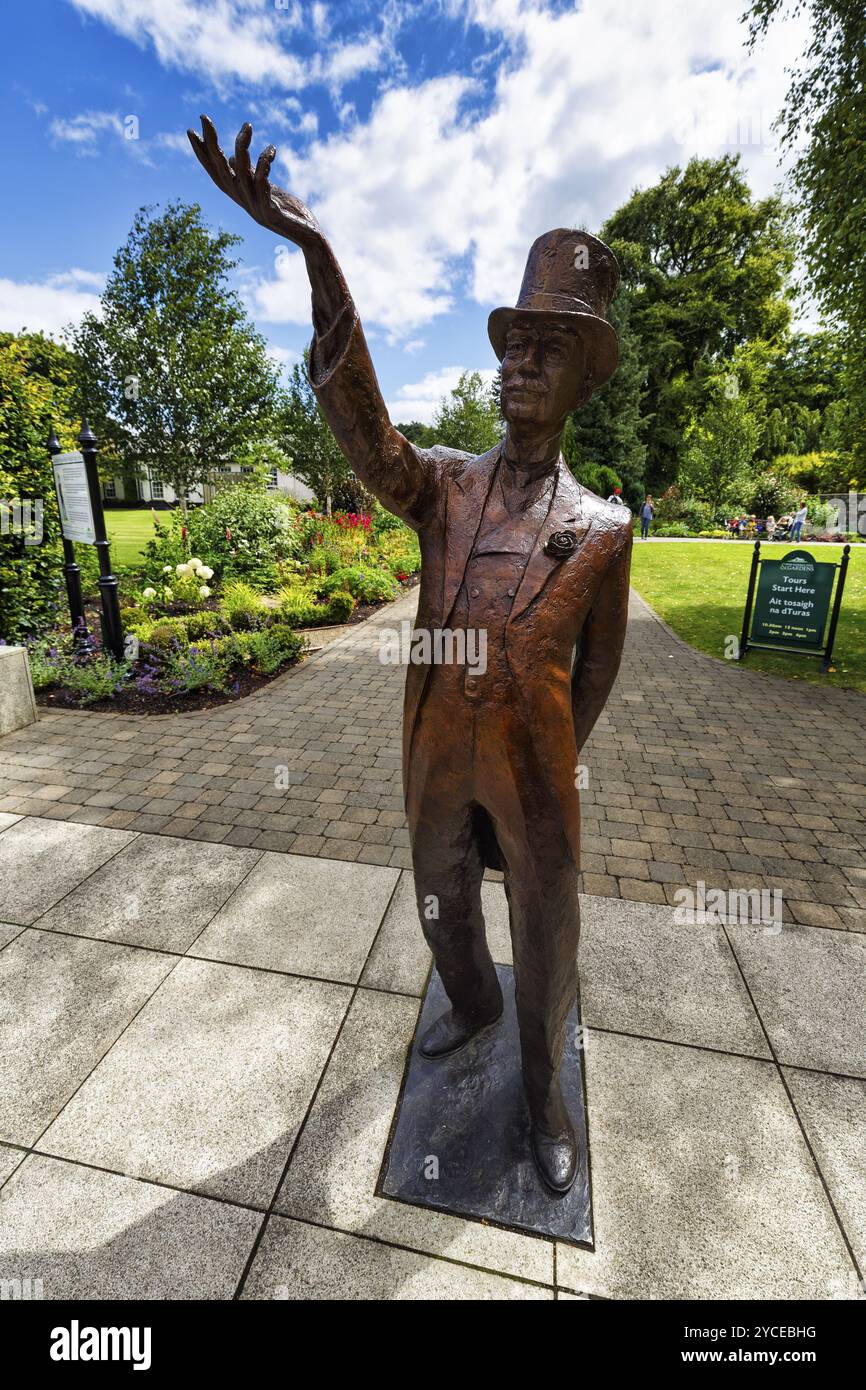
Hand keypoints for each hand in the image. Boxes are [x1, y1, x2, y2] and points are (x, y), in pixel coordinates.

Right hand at [187, 116, 322, 249]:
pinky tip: (271, 149)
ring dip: (241, 147)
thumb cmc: (289, 213)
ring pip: (240, 175)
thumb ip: (250, 175)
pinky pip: (262, 185)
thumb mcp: (266, 190)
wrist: (310, 239)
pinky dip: (264, 164)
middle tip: (204, 117)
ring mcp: (256, 208)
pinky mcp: (271, 213)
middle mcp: (244, 202)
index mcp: (240, 196)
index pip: (215, 173)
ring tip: (247, 126)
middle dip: (211, 144)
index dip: (202, 154)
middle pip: (221, 172)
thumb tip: (233, 158)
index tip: (190, 130)